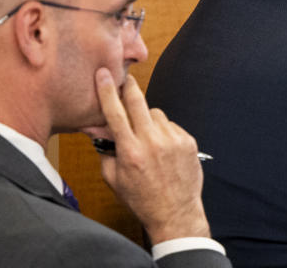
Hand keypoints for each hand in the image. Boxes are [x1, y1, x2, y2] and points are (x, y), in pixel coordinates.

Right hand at [94, 68, 210, 241]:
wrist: (175, 212)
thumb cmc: (141, 198)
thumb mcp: (114, 178)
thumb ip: (105, 151)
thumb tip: (99, 128)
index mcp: (130, 151)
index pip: (115, 113)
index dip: (107, 91)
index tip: (104, 75)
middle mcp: (152, 142)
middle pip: (138, 102)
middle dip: (129, 87)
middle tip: (125, 80)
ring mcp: (172, 140)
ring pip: (155, 113)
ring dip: (148, 119)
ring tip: (147, 138)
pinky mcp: (187, 141)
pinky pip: (171, 125)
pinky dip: (164, 131)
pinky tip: (163, 148)